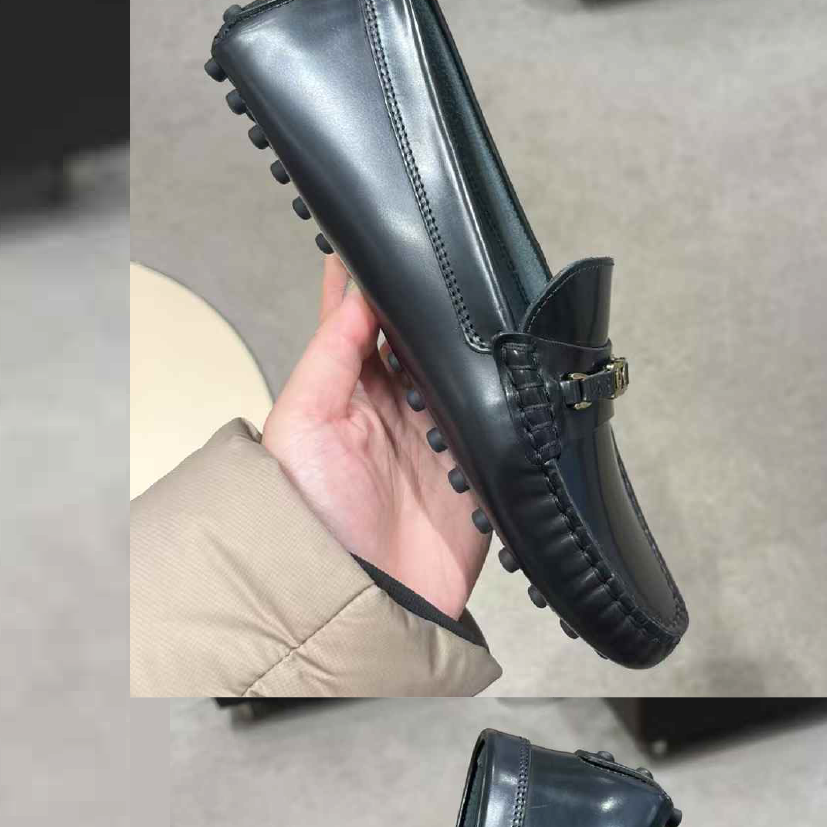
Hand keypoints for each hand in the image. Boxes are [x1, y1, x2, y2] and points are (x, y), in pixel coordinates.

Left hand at [262, 255, 489, 623]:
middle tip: (469, 252)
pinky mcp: (484, 470)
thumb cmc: (303, 520)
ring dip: (487, 344)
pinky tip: (527, 361)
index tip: (401, 226)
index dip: (383, 278)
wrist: (353, 600)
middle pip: (433, 339)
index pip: (369, 319)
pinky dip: (520, 395)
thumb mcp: (300, 424)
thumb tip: (356, 286)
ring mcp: (445, 437)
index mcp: (350, 393)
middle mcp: (399, 410)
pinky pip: (511, 421)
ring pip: (476, 371)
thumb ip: (330, 353)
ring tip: (504, 295)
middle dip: (447, 303)